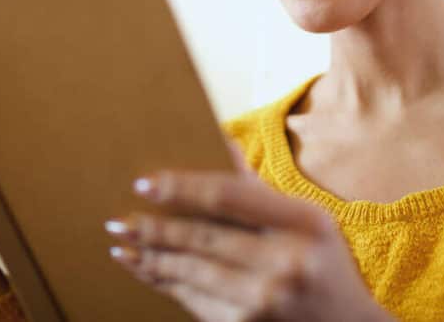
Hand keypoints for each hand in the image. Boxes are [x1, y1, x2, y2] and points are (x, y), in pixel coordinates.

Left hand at [104, 150, 391, 321]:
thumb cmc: (324, 266)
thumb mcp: (308, 222)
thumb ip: (260, 190)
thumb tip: (219, 141)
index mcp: (305, 223)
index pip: (231, 196)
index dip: (183, 187)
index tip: (146, 183)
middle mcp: (286, 263)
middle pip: (205, 237)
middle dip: (155, 227)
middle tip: (120, 218)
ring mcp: (265, 301)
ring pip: (192, 272)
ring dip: (151, 256)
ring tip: (122, 242)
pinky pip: (195, 301)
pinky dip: (165, 283)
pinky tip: (145, 268)